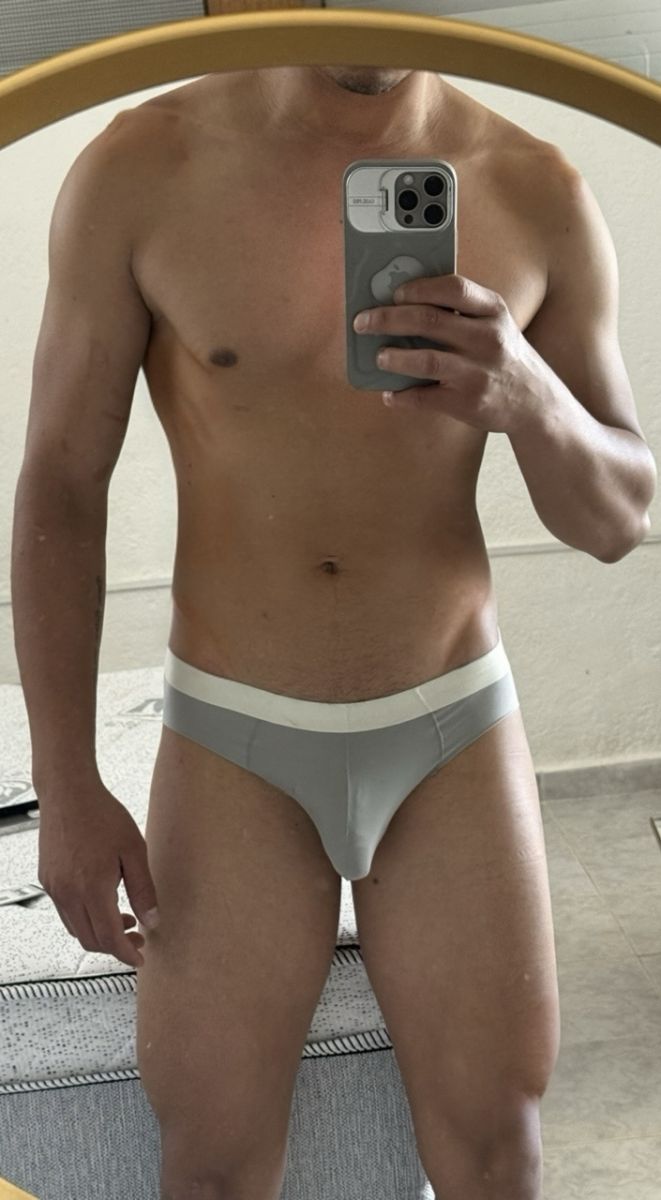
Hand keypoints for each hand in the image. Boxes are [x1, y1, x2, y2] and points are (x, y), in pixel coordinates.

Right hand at [37, 783, 158, 968]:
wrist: (68, 792)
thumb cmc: (102, 815)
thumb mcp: (134, 851)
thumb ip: (144, 889)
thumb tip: (152, 920)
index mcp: (92, 888)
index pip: (110, 938)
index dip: (126, 953)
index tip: (139, 958)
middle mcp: (68, 893)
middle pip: (91, 940)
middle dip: (116, 946)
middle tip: (138, 938)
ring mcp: (54, 888)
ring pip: (76, 929)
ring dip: (100, 933)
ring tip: (125, 918)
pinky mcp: (47, 880)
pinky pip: (65, 913)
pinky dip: (85, 919)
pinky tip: (103, 903)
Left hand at [353, 272, 536, 431]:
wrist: (534, 401)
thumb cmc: (503, 355)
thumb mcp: (494, 323)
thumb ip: (460, 311)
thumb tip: (402, 303)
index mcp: (493, 311)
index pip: (453, 288)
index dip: (419, 288)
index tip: (395, 292)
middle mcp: (488, 339)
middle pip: (430, 321)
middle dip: (388, 319)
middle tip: (363, 322)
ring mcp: (478, 373)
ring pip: (426, 360)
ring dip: (394, 358)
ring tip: (379, 356)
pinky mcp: (468, 403)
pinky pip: (425, 398)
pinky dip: (402, 397)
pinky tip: (390, 394)